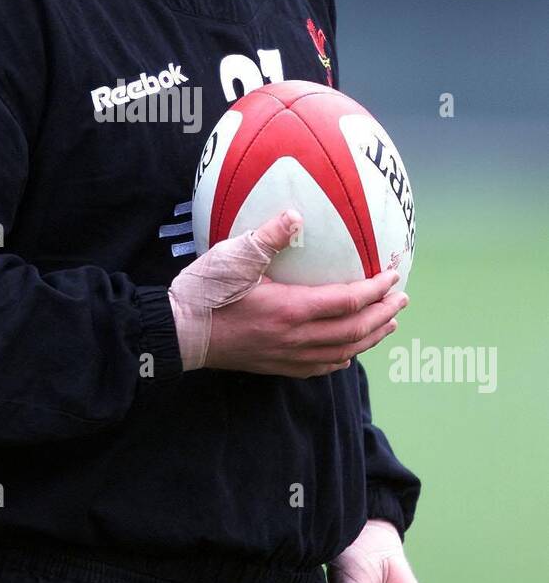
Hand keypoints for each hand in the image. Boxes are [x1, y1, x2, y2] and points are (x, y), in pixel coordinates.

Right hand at [168, 208, 407, 373]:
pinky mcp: (276, 366)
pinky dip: (343, 358)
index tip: (393, 276)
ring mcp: (287, 356)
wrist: (180, 333)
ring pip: (343, 351)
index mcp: (291, 309)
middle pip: (355, 330)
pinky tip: (349, 352)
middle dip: (384, 314)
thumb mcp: (234, 256)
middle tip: (402, 299)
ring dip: (371, 337)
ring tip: (389, 324)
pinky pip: (321, 367)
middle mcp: (296, 337)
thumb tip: (297, 215)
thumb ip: (269, 237)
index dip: (376, 290)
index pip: (348, 302)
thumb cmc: (205, 292)